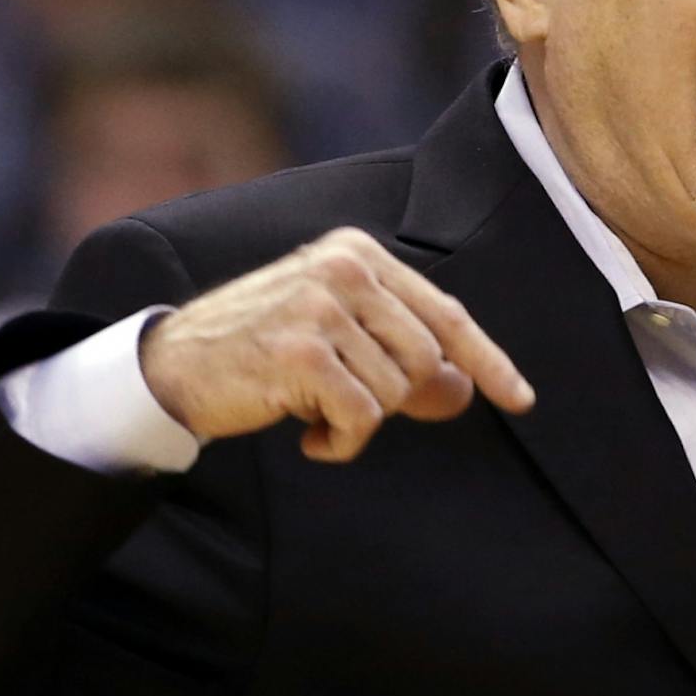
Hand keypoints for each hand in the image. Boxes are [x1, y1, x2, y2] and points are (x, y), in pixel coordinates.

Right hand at [139, 227, 533, 460]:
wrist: (175, 367)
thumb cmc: (262, 353)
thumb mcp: (340, 343)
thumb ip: (402, 358)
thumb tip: (463, 391)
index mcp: (358, 253)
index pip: (446, 314)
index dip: (489, 362)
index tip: (521, 399)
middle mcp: (344, 268)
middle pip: (426, 360)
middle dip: (396, 399)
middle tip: (344, 405)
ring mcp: (321, 305)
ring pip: (395, 393)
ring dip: (358, 421)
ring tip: (313, 408)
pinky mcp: (302, 351)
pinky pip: (361, 419)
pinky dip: (340, 442)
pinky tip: (305, 434)